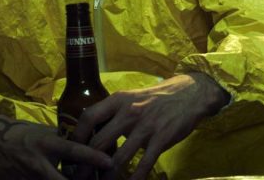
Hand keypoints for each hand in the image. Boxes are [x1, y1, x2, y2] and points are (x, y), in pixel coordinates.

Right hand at [0, 114, 111, 178]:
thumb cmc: (22, 133)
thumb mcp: (44, 132)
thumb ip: (63, 140)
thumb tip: (87, 143)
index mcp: (46, 144)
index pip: (74, 151)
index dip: (92, 156)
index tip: (109, 161)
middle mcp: (39, 164)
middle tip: (100, 179)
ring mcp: (29, 178)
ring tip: (86, 179)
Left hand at [71, 72, 229, 179]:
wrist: (191, 94)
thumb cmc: (157, 98)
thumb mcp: (132, 97)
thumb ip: (113, 113)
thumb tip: (91, 133)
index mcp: (119, 100)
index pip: (88, 118)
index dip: (77, 138)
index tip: (72, 154)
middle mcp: (129, 112)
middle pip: (98, 144)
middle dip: (86, 166)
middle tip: (79, 177)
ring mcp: (146, 126)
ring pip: (118, 160)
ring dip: (107, 177)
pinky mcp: (161, 139)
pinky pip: (143, 165)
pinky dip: (134, 179)